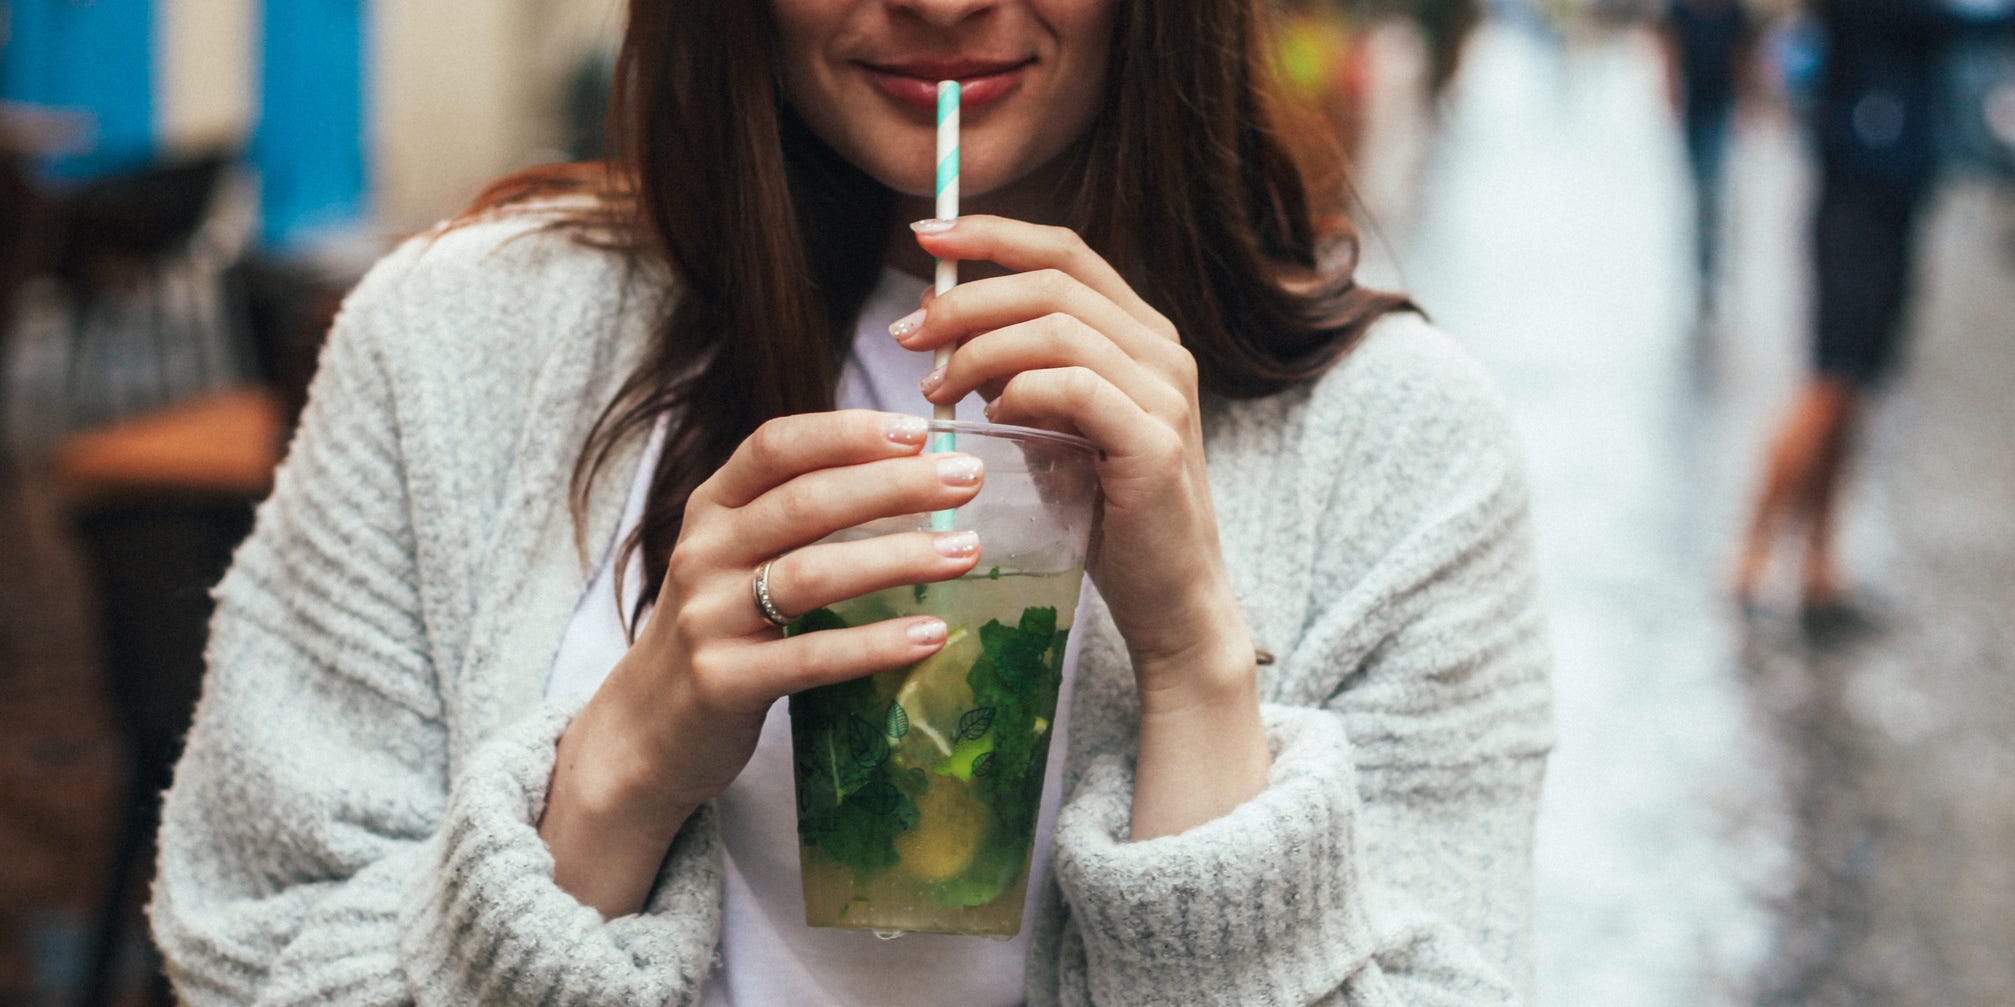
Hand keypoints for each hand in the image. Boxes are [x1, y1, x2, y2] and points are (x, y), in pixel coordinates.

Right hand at [542, 409, 986, 915]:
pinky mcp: (723, 682)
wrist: (644, 730)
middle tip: (967, 479)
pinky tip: (931, 635)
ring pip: (811, 574)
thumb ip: (798, 515)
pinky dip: (876, 644)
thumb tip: (913, 474)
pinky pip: (811, 657)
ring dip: (898, 558)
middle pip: (805, 502)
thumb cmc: (718, 629)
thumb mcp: (738, 557)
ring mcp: (707, 617)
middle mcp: (703, 552)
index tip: (920, 430)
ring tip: (966, 552)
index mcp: (711, 508)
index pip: (776, 446)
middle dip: (894, 485)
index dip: (847, 432)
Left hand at [896, 215, 1254, 713]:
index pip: (1063, 252)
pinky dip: (1020, 392)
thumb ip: (1014, 372)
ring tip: (934, 390)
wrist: (1168, 597)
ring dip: (980, 351)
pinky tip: (990, 418)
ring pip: (1059, 328)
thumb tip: (943, 320)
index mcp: (1139, 334)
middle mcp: (1162, 349)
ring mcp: (1166, 393)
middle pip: (1053, 281)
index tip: (925, 235)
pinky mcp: (1156, 442)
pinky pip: (1075, 388)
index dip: (992, 234)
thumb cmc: (1105, 514)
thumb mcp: (1053, 428)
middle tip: (908, 334)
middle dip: (968, 298)